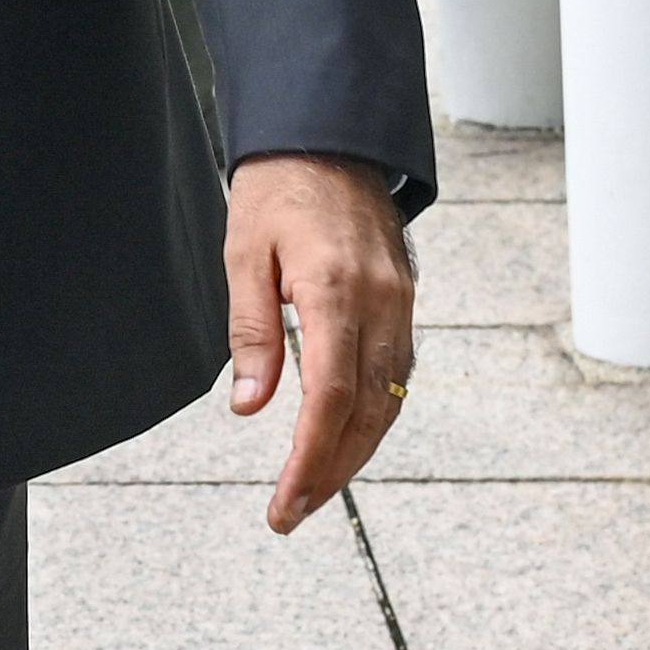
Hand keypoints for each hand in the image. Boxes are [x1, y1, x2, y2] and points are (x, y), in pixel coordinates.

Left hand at [226, 153, 415, 533]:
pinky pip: (398, 375)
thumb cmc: (277, 190)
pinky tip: (345, 438)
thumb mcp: (244, 253)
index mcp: (337, 292)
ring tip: (313, 489)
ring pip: (390, 401)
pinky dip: (374, 416)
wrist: (329, 137)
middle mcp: (381, 306)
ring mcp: (401, 306)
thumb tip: (250, 406)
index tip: (286, 502)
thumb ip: (252, 332)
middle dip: (330, 471)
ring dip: (355, 452)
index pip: (331, 399)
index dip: (311, 458)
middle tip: (291, 512)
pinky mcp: (406, 304)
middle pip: (367, 414)